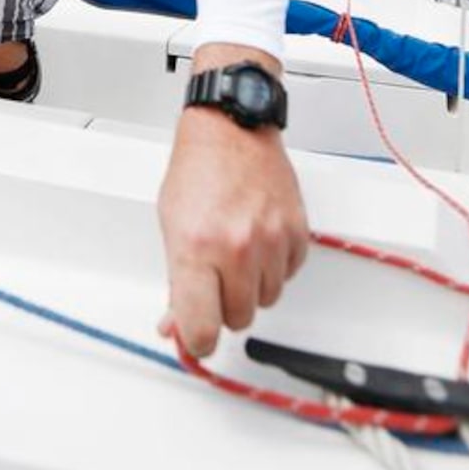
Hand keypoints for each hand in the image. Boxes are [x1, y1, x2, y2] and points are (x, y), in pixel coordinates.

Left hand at [157, 106, 308, 357]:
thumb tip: (176, 325)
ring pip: (266, 299)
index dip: (197, 340)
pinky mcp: (296, 232)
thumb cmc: (197, 170)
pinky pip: (289, 274)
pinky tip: (259, 238)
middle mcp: (236, 248)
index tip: (196, 337)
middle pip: (238, 319)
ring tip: (237, 250)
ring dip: (252, 285)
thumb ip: (176, 280)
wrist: (232, 129)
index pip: (201, 327)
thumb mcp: (171, 224)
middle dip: (225, 306)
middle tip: (215, 278)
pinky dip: (275, 265)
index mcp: (195, 248)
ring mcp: (270, 240)